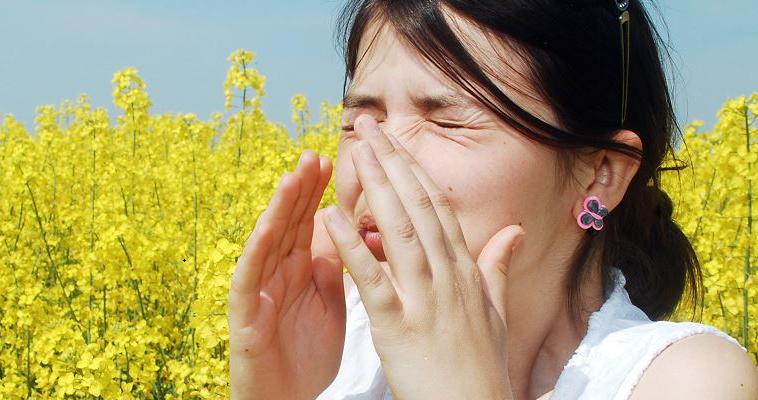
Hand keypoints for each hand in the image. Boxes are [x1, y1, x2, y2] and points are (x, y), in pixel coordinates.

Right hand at [229, 150, 345, 399]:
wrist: (287, 398)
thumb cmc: (306, 353)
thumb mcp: (329, 302)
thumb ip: (333, 267)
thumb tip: (345, 230)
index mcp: (299, 268)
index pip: (308, 221)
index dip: (318, 191)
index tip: (333, 159)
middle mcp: (276, 272)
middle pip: (288, 223)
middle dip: (300, 189)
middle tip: (313, 154)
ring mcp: (258, 291)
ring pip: (266, 242)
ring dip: (278, 210)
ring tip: (291, 178)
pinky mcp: (244, 315)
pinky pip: (248, 279)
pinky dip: (255, 253)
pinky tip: (265, 229)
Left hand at [321, 115, 522, 398]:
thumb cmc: (483, 370)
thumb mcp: (496, 314)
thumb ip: (498, 268)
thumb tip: (515, 231)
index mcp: (465, 272)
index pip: (438, 208)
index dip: (415, 170)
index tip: (396, 141)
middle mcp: (448, 277)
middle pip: (419, 208)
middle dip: (394, 163)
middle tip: (370, 126)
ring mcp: (425, 300)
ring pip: (400, 232)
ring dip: (377, 188)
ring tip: (357, 151)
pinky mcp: (398, 327)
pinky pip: (373, 279)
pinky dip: (351, 245)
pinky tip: (330, 217)